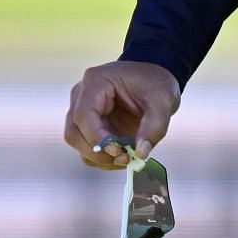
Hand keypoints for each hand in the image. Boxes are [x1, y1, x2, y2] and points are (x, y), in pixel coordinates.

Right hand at [64, 60, 181, 169]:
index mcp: (96, 82)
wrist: (154, 78)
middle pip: (73, 132)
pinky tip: (123, 155)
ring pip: (77, 143)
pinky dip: (102, 157)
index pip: (83, 116)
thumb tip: (140, 154)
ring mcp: (81, 110)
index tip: (119, 151)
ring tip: (127, 157)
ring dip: (99, 157)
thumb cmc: (156, 84)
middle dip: (96, 152)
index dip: (96, 138)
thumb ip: (154, 127)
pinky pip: (86, 148)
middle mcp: (81, 95)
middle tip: (124, 159)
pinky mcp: (87, 125)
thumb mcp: (163, 101)